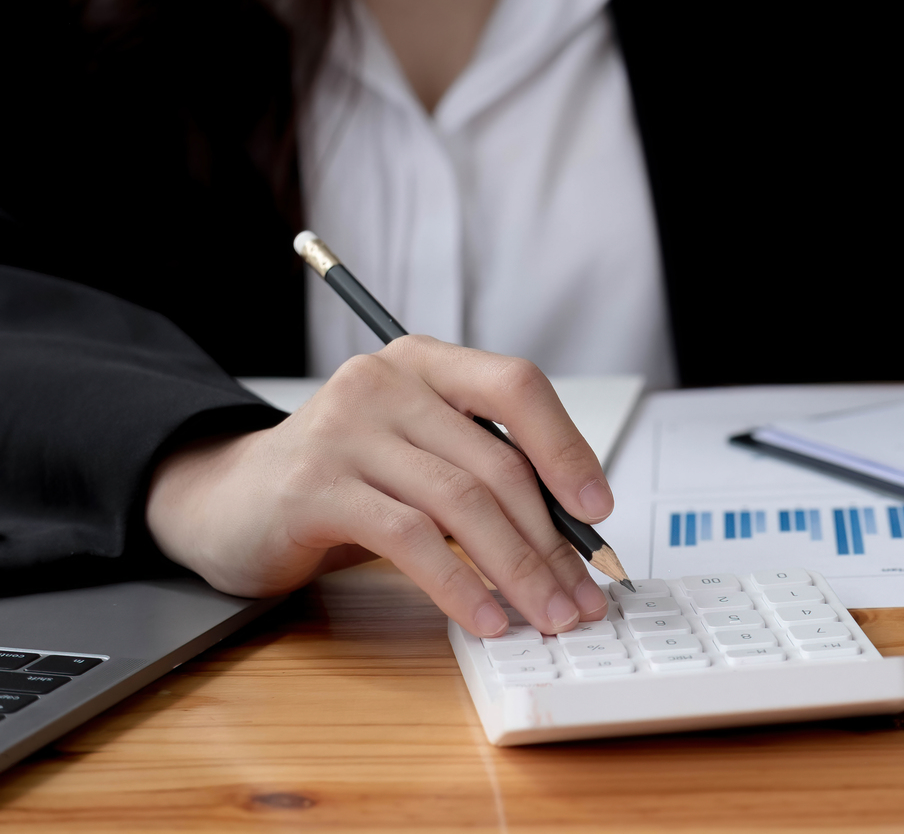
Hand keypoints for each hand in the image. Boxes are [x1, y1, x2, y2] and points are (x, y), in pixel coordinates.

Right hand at [147, 335, 614, 636]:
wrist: (227, 501)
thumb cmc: (344, 479)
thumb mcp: (420, 454)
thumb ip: (485, 472)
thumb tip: (577, 536)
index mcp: (426, 364)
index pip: (517, 387)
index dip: (567, 448)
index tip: (599, 511)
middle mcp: (385, 382)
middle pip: (496, 463)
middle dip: (552, 541)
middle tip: (581, 596)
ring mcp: (345, 430)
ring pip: (461, 504)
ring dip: (518, 570)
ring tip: (546, 614)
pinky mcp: (314, 488)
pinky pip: (409, 539)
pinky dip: (457, 584)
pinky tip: (483, 617)